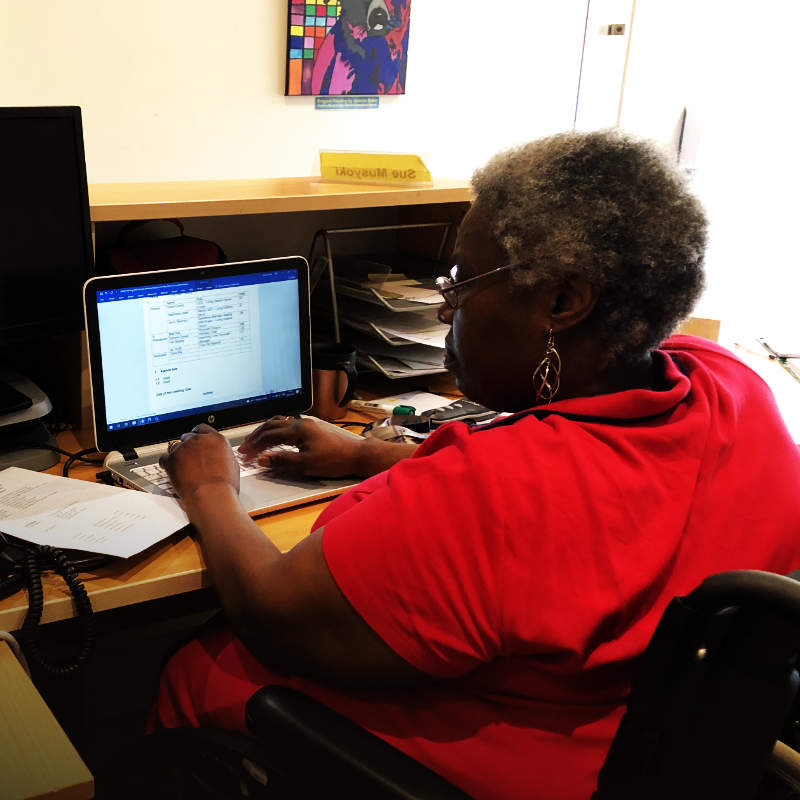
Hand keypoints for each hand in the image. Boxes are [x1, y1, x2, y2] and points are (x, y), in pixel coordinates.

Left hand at [159, 424, 239, 500]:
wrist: (211, 497)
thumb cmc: (223, 487)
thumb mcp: (231, 465)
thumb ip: (221, 454)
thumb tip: (218, 456)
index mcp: (216, 440)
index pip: (203, 429)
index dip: (198, 436)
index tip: (196, 443)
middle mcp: (199, 440)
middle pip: (187, 436)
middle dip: (188, 446)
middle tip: (189, 459)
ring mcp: (184, 448)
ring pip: (175, 446)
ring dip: (177, 455)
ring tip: (182, 469)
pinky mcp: (171, 459)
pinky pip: (164, 458)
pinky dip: (167, 464)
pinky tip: (172, 472)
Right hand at [238, 416, 363, 478]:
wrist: (357, 455)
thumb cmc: (335, 460)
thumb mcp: (306, 464)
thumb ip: (282, 461)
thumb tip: (262, 460)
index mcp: (298, 429)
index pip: (268, 435)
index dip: (254, 446)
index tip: (245, 455)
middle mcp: (301, 423)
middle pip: (271, 426)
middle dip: (255, 437)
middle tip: (244, 449)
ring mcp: (307, 425)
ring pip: (279, 424)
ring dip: (265, 433)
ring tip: (255, 442)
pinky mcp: (312, 429)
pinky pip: (287, 426)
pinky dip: (275, 432)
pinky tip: (274, 439)